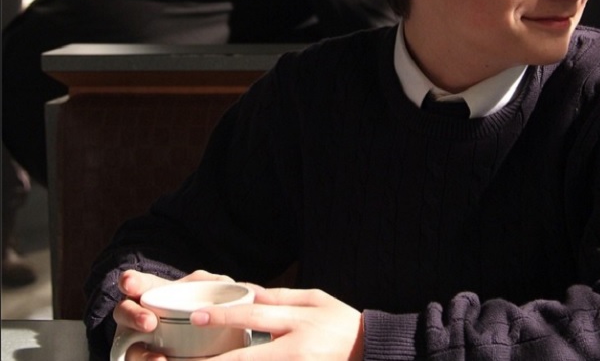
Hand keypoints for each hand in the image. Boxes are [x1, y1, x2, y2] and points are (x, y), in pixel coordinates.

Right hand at [113, 269, 234, 360]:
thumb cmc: (201, 304)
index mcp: (156, 291)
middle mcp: (141, 315)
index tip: (131, 284)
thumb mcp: (208, 291)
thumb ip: (220, 287)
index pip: (137, 283)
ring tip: (159, 360)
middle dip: (134, 316)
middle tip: (150, 322)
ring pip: (131, 350)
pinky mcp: (146, 359)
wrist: (202, 343)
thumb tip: (246, 291)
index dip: (131, 282)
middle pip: (124, 313)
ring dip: (142, 356)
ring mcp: (140, 343)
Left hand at [191, 286, 363, 359]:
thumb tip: (251, 291)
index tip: (197, 315)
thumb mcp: (316, 298)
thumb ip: (283, 297)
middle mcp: (294, 350)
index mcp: (297, 321)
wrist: (370, 352)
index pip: (254, 317)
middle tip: (182, 360)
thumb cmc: (341, 322)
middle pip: (244, 359)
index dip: (223, 317)